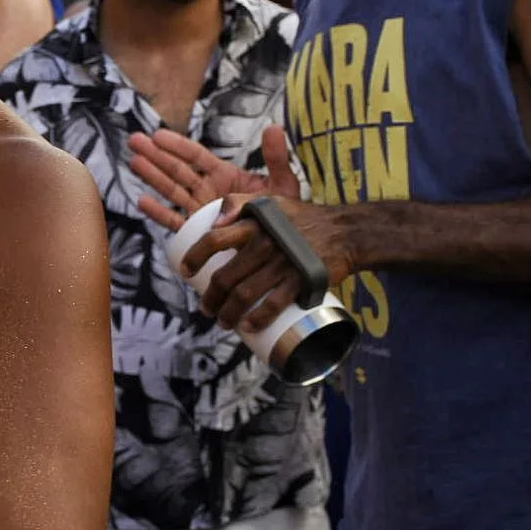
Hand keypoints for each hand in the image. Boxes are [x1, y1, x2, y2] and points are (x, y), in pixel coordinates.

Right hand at [131, 125, 298, 231]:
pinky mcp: (196, 234)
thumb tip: (275, 127)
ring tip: (134, 161)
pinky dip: (159, 214)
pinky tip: (143, 201)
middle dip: (156, 155)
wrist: (283, 250)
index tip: (159, 135)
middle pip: (177, 170)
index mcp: (225, 176)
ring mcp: (199, 212)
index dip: (177, 146)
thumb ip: (277, 158)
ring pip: (171, 191)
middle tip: (135, 140)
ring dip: (152, 177)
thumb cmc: (284, 217)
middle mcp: (207, 192)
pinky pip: (175, 223)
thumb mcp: (283, 185)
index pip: (196, 157)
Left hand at [180, 194, 354, 332]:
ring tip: (222, 322)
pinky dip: (257, 319)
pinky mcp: (303, 280)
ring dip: (228, 313)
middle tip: (206, 308)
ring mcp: (284, 263)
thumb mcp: (270, 201)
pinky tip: (247, 328)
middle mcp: (266, 243)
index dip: (195, 257)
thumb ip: (238, 203)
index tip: (185, 271)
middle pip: (226, 276)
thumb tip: (213, 223)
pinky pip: (274, 304)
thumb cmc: (301, 218)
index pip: (214, 239)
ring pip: (245, 294)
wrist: (346, 231)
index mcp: (255, 224)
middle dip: (211, 298)